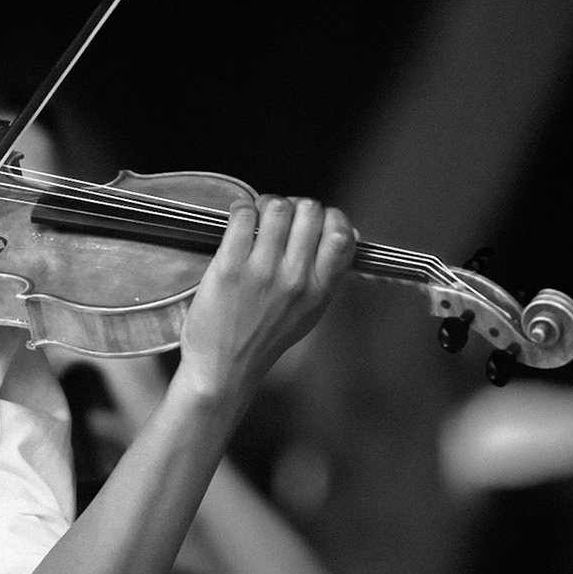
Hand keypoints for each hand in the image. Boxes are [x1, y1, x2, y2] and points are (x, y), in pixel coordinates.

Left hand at [175, 196, 355, 405]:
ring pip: (277, 208)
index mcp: (319, 291)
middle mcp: (295, 280)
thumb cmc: (265, 339)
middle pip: (310, 211)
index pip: (342, 235)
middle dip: (296, 206)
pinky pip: (243, 216)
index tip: (314, 220)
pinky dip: (241, 208)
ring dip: (267, 204)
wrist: (223, 369)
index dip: (330, 217)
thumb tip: (349, 232)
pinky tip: (239, 218)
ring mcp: (262, 273)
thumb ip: (328, 275)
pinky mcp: (229, 268)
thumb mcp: (310, 312)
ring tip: (258, 216)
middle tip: (280, 216)